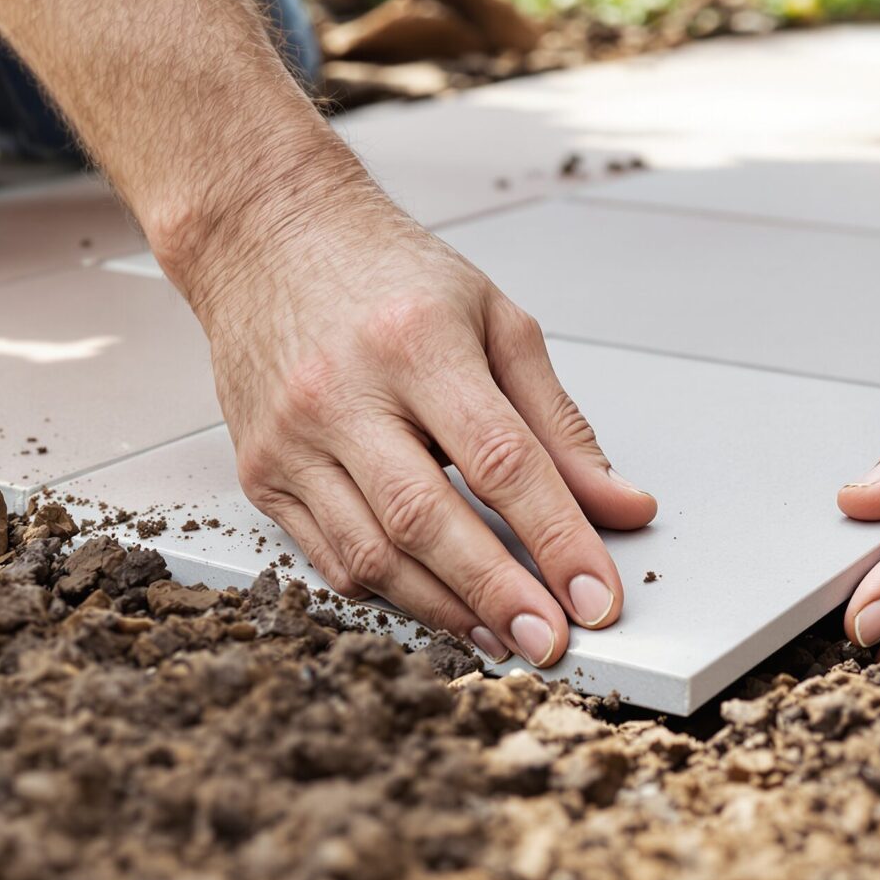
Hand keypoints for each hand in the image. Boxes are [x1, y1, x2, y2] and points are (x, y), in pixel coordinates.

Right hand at [177, 193, 656, 666]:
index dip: (556, 538)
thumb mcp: (496, 322)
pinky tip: (439, 604)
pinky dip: (391, 593)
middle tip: (553, 642)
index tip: (597, 595)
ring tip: (505, 637)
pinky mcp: (260, 471)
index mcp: (416, 342)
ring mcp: (291, 438)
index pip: (500, 461)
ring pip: (372, 555)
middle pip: (428, 519)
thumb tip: (620, 505)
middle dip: (500, 593)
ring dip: (447, 610)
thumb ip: (559, 424)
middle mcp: (343, 392)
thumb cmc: (388, 275)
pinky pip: (329, 557)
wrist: (266, 238)